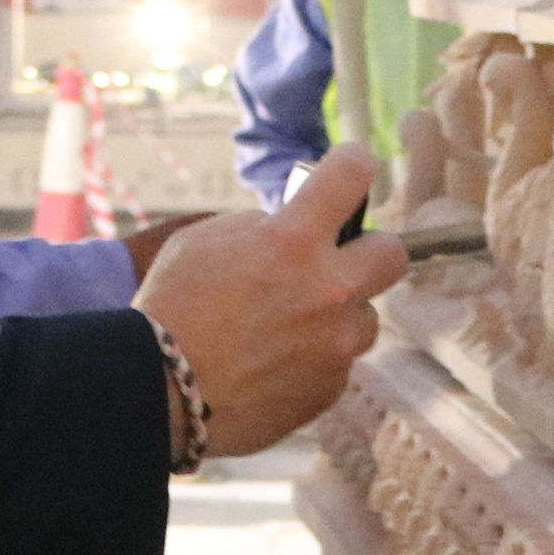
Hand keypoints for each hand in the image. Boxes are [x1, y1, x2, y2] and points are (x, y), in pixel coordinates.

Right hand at [132, 153, 404, 459]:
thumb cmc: (171, 307)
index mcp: (292, 241)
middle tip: (338, 258)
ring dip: (338, 313)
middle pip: (392, 253)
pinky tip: (273, 361)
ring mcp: (335, 345)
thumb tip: (290, 225)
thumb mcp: (203, 241)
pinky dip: (314, 357)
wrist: (160, 391)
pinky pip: (337, 362)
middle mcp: (328, 290)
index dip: (352, 164)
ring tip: (289, 324)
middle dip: (370, 249)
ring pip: (364, 316)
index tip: (349, 167)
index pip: (351, 177)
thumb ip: (258, 228)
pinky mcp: (330, 388)